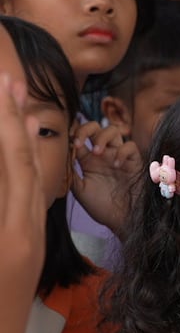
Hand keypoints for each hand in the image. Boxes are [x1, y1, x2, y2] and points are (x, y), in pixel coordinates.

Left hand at [0, 73, 45, 332]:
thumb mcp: (13, 256)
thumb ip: (14, 214)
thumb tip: (12, 171)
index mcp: (24, 231)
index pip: (22, 167)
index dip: (14, 126)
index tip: (6, 89)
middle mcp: (20, 230)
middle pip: (19, 162)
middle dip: (7, 119)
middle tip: (2, 75)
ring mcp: (12, 241)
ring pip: (13, 175)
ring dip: (4, 135)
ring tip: (1, 94)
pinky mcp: (10, 250)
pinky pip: (12, 195)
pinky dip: (7, 164)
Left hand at [70, 121, 140, 234]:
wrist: (123, 221)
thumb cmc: (103, 208)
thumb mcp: (80, 191)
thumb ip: (70, 173)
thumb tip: (61, 156)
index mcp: (89, 160)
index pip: (79, 137)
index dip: (72, 136)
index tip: (69, 147)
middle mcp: (104, 155)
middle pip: (95, 127)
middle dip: (85, 129)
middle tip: (79, 143)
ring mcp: (119, 157)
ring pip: (113, 131)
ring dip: (102, 137)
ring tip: (97, 152)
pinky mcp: (134, 162)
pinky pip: (130, 146)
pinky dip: (122, 152)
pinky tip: (116, 165)